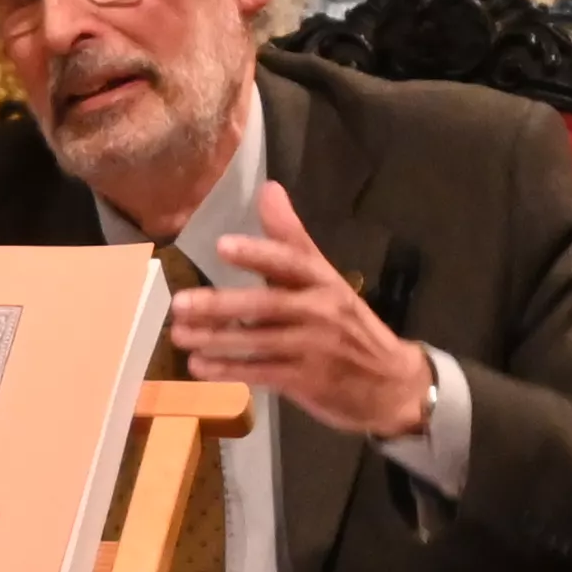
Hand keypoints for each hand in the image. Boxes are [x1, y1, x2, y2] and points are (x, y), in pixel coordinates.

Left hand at [166, 181, 431, 440]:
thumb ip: (291, 238)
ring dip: (216, 339)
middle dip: (221, 305)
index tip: (222, 246)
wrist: (391, 382)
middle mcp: (320, 310)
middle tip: (181, 303)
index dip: (258, 254)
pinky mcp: (307, 381)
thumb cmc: (347, 324)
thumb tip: (268, 189)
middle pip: (266, 305)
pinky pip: (261, 373)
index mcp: (323, 280)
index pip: (290, 261)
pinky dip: (229, 371)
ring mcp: (314, 347)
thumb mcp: (325, 277)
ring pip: (258, 341)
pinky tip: (199, 367)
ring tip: (180, 335)